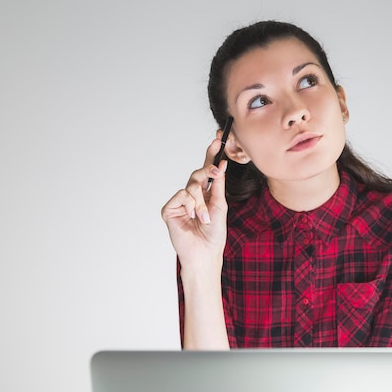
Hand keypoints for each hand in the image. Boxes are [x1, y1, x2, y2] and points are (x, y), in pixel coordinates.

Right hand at [161, 138, 227, 275]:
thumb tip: (221, 165)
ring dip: (201, 202)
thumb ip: (219, 186)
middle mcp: (191, 196)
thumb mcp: (220, 206)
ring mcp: (180, 202)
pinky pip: (181, 195)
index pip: (207, 171)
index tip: (216, 138)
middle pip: (197, 174)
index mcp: (205, 194)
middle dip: (207, 171)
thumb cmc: (214, 234)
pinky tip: (191, 218)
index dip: (210, 154)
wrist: (205, 253)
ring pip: (191, 186)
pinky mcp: (169, 209)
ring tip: (204, 217)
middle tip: (217, 170)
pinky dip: (190, 205)